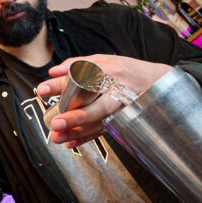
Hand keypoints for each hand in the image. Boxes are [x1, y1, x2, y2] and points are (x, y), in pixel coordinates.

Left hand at [36, 55, 171, 147]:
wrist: (158, 82)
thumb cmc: (127, 69)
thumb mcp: (103, 60)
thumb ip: (77, 64)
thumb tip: (53, 72)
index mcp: (108, 70)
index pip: (81, 77)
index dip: (60, 84)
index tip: (42, 89)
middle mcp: (116, 89)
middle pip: (96, 107)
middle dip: (75, 117)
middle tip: (56, 123)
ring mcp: (122, 107)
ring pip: (100, 124)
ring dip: (78, 132)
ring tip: (58, 138)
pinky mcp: (124, 120)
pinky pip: (105, 130)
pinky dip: (88, 137)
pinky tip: (71, 142)